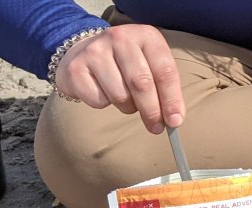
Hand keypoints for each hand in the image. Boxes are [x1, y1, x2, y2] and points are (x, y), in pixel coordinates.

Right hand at [56, 24, 184, 133]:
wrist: (84, 51)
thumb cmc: (126, 64)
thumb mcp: (150, 65)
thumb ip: (164, 89)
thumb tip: (174, 119)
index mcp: (146, 36)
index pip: (164, 71)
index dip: (172, 99)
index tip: (175, 121)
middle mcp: (120, 38)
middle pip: (142, 83)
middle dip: (152, 111)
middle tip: (156, 127)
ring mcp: (95, 51)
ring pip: (120, 95)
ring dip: (127, 107)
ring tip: (125, 98)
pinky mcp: (76, 68)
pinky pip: (98, 100)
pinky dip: (104, 104)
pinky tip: (103, 91)